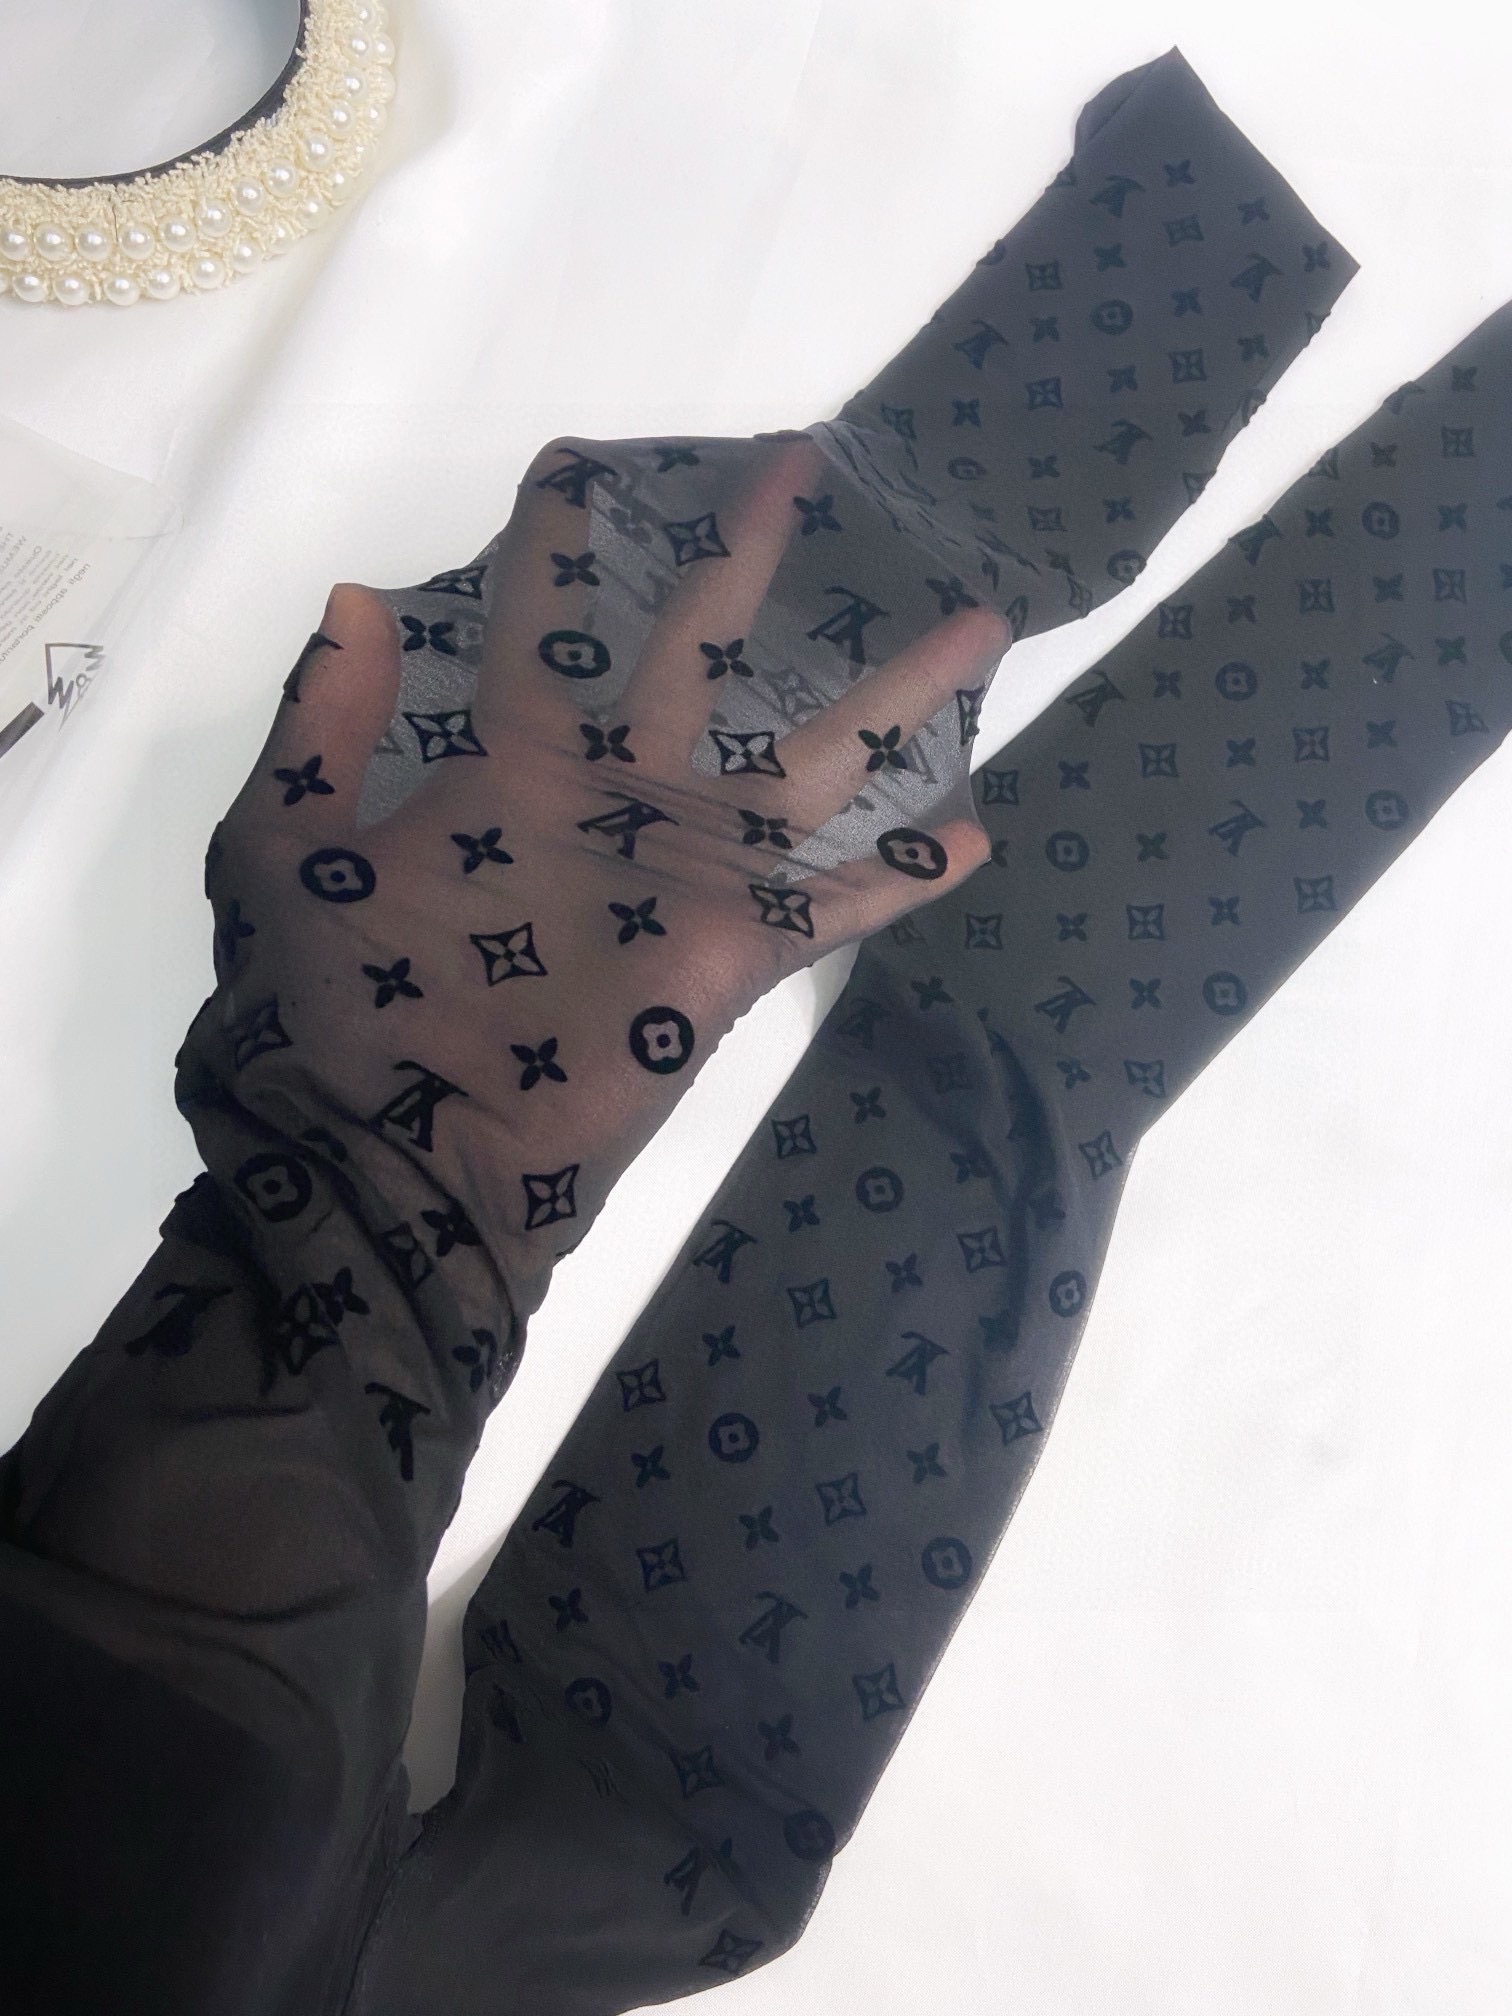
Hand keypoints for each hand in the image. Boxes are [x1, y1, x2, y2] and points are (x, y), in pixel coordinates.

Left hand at [192, 435, 1007, 1324]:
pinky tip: (977, 833)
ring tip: (982, 619)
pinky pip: (837, 906)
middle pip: (703, 645)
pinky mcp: (733, 952)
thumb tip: (357, 599)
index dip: (555, 542)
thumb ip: (323, 727)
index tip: (578, 455)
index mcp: (512, 762)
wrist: (399, 1150)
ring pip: (810, 757)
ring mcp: (687, 870)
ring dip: (894, 692)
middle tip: (802, 461)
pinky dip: (904, 877)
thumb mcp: (285, 846)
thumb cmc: (332, 1004)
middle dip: (748, 553)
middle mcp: (617, 795)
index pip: (544, 624)